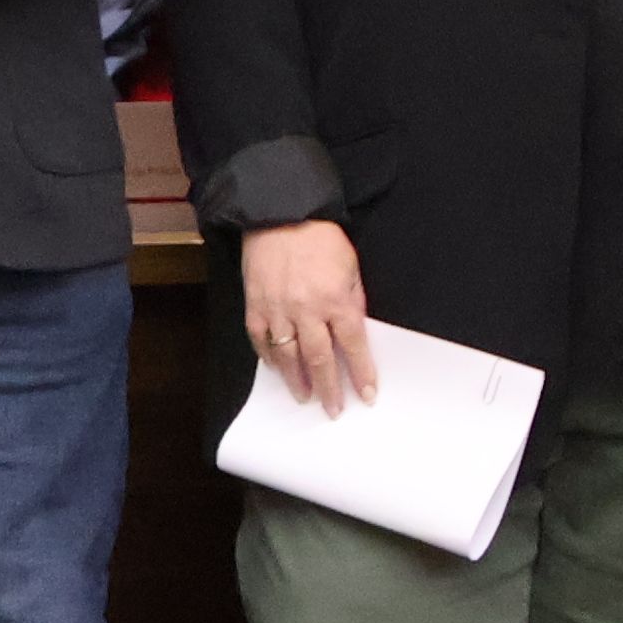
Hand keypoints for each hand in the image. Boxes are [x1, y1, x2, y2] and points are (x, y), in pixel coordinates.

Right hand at [239, 219, 373, 412]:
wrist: (280, 214)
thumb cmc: (319, 238)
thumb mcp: (351, 267)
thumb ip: (354, 300)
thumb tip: (355, 332)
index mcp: (337, 300)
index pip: (354, 346)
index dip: (361, 374)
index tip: (366, 395)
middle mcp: (308, 310)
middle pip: (320, 359)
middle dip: (329, 389)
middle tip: (333, 409)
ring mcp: (278, 310)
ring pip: (289, 356)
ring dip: (298, 381)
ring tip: (304, 397)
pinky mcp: (256, 305)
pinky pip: (261, 340)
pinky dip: (269, 357)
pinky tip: (277, 368)